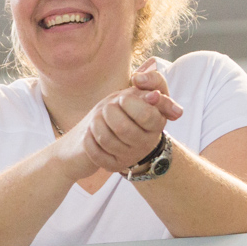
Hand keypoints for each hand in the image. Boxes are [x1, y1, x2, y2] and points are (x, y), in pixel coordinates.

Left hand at [60, 59, 182, 175]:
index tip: (122, 98)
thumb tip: (139, 79)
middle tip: (107, 106)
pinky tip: (90, 131)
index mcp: (157, 124)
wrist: (132, 133)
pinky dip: (89, 140)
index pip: (145, 115)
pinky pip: (96, 154)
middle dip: (109, 112)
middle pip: (122, 128)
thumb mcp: (151, 90)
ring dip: (96, 123)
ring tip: (97, 117)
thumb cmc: (140, 106)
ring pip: (106, 140)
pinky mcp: (113, 165)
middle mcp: (146, 143)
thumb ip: (153, 80)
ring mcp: (129, 156)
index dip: (129, 103)